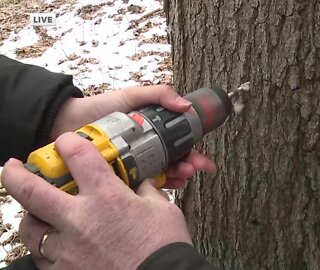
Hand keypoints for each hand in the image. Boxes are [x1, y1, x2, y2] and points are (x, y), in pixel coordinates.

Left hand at [2, 133, 191, 268]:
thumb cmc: (163, 248)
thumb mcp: (161, 209)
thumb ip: (145, 191)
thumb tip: (141, 184)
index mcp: (106, 197)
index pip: (78, 156)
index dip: (68, 142)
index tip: (65, 142)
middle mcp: (79, 220)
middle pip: (31, 191)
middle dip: (16, 175)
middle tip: (12, 168)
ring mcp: (67, 249)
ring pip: (31, 228)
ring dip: (33, 217)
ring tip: (39, 215)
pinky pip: (42, 258)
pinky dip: (46, 249)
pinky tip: (57, 246)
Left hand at [51, 85, 215, 187]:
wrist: (65, 124)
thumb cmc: (99, 109)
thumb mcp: (131, 96)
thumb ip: (158, 95)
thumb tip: (185, 105)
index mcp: (153, 134)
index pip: (180, 146)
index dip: (195, 154)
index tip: (205, 162)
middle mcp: (146, 152)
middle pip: (175, 163)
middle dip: (189, 167)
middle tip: (193, 169)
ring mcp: (133, 167)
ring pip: (162, 176)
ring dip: (176, 178)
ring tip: (182, 177)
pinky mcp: (117, 180)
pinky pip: (139, 188)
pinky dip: (154, 190)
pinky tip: (164, 189)